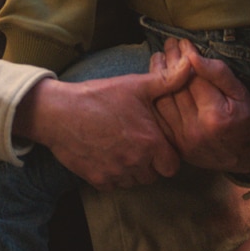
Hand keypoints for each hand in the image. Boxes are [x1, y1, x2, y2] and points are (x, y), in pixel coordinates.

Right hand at [17, 58, 192, 191]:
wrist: (58, 112)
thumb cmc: (98, 96)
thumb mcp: (135, 85)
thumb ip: (167, 80)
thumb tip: (192, 66)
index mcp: (151, 142)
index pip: (172, 165)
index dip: (166, 156)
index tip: (156, 144)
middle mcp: (136, 163)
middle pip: (153, 175)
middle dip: (149, 164)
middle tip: (137, 144)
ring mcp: (116, 174)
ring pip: (134, 182)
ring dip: (132, 170)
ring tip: (120, 148)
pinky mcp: (98, 180)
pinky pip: (114, 185)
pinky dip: (112, 175)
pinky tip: (104, 154)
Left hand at [149, 39, 249, 172]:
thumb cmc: (249, 121)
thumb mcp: (241, 93)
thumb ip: (217, 73)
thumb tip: (192, 55)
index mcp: (214, 115)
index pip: (191, 77)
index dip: (185, 56)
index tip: (183, 42)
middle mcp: (195, 129)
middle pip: (174, 88)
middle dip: (169, 61)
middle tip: (169, 45)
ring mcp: (183, 140)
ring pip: (162, 101)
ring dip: (157, 76)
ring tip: (160, 57)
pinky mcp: (176, 146)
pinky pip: (160, 117)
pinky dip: (157, 97)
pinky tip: (157, 81)